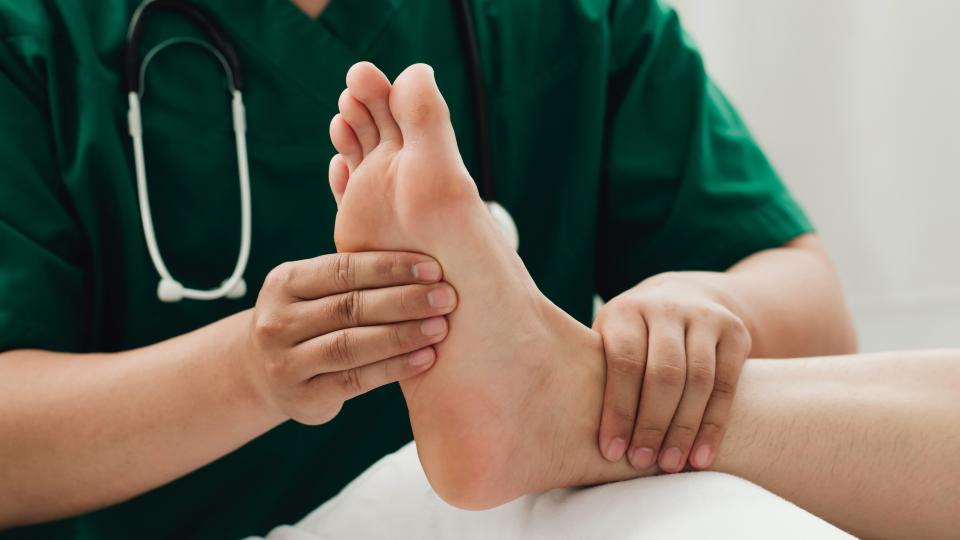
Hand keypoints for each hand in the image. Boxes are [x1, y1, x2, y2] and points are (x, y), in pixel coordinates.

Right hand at [246, 252, 456, 424]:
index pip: (342, 269)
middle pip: (350, 306)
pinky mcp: (304, 396)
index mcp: (285, 282)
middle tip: (446, 297)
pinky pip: (355, 380)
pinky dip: (393, 368)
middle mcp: (279, 320)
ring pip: (351, 345)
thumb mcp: (313, 289)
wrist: (265, 374)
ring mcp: (286, 362)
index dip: (390, 267)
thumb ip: (352, 270)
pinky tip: (425, 358)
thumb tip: (421, 250)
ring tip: (441, 328)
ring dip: (402, 335)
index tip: (433, 269)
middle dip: (405, 300)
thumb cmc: (309, 320)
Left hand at [594, 272, 751, 472]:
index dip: (618, 410)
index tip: (612, 451)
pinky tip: (701, 457)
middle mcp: (666, 308)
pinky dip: (714, 426)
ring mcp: (703, 317)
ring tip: (671, 466)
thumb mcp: (609, 339)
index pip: (624, 363)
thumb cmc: (632, 337)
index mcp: (626, 311)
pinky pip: (726, 385)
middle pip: (664, 374)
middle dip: (653, 424)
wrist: (685, 297)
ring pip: (699, 381)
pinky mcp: (734, 331)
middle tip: (643, 463)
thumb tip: (569, 431)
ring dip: (684, 430)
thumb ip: (596, 374)